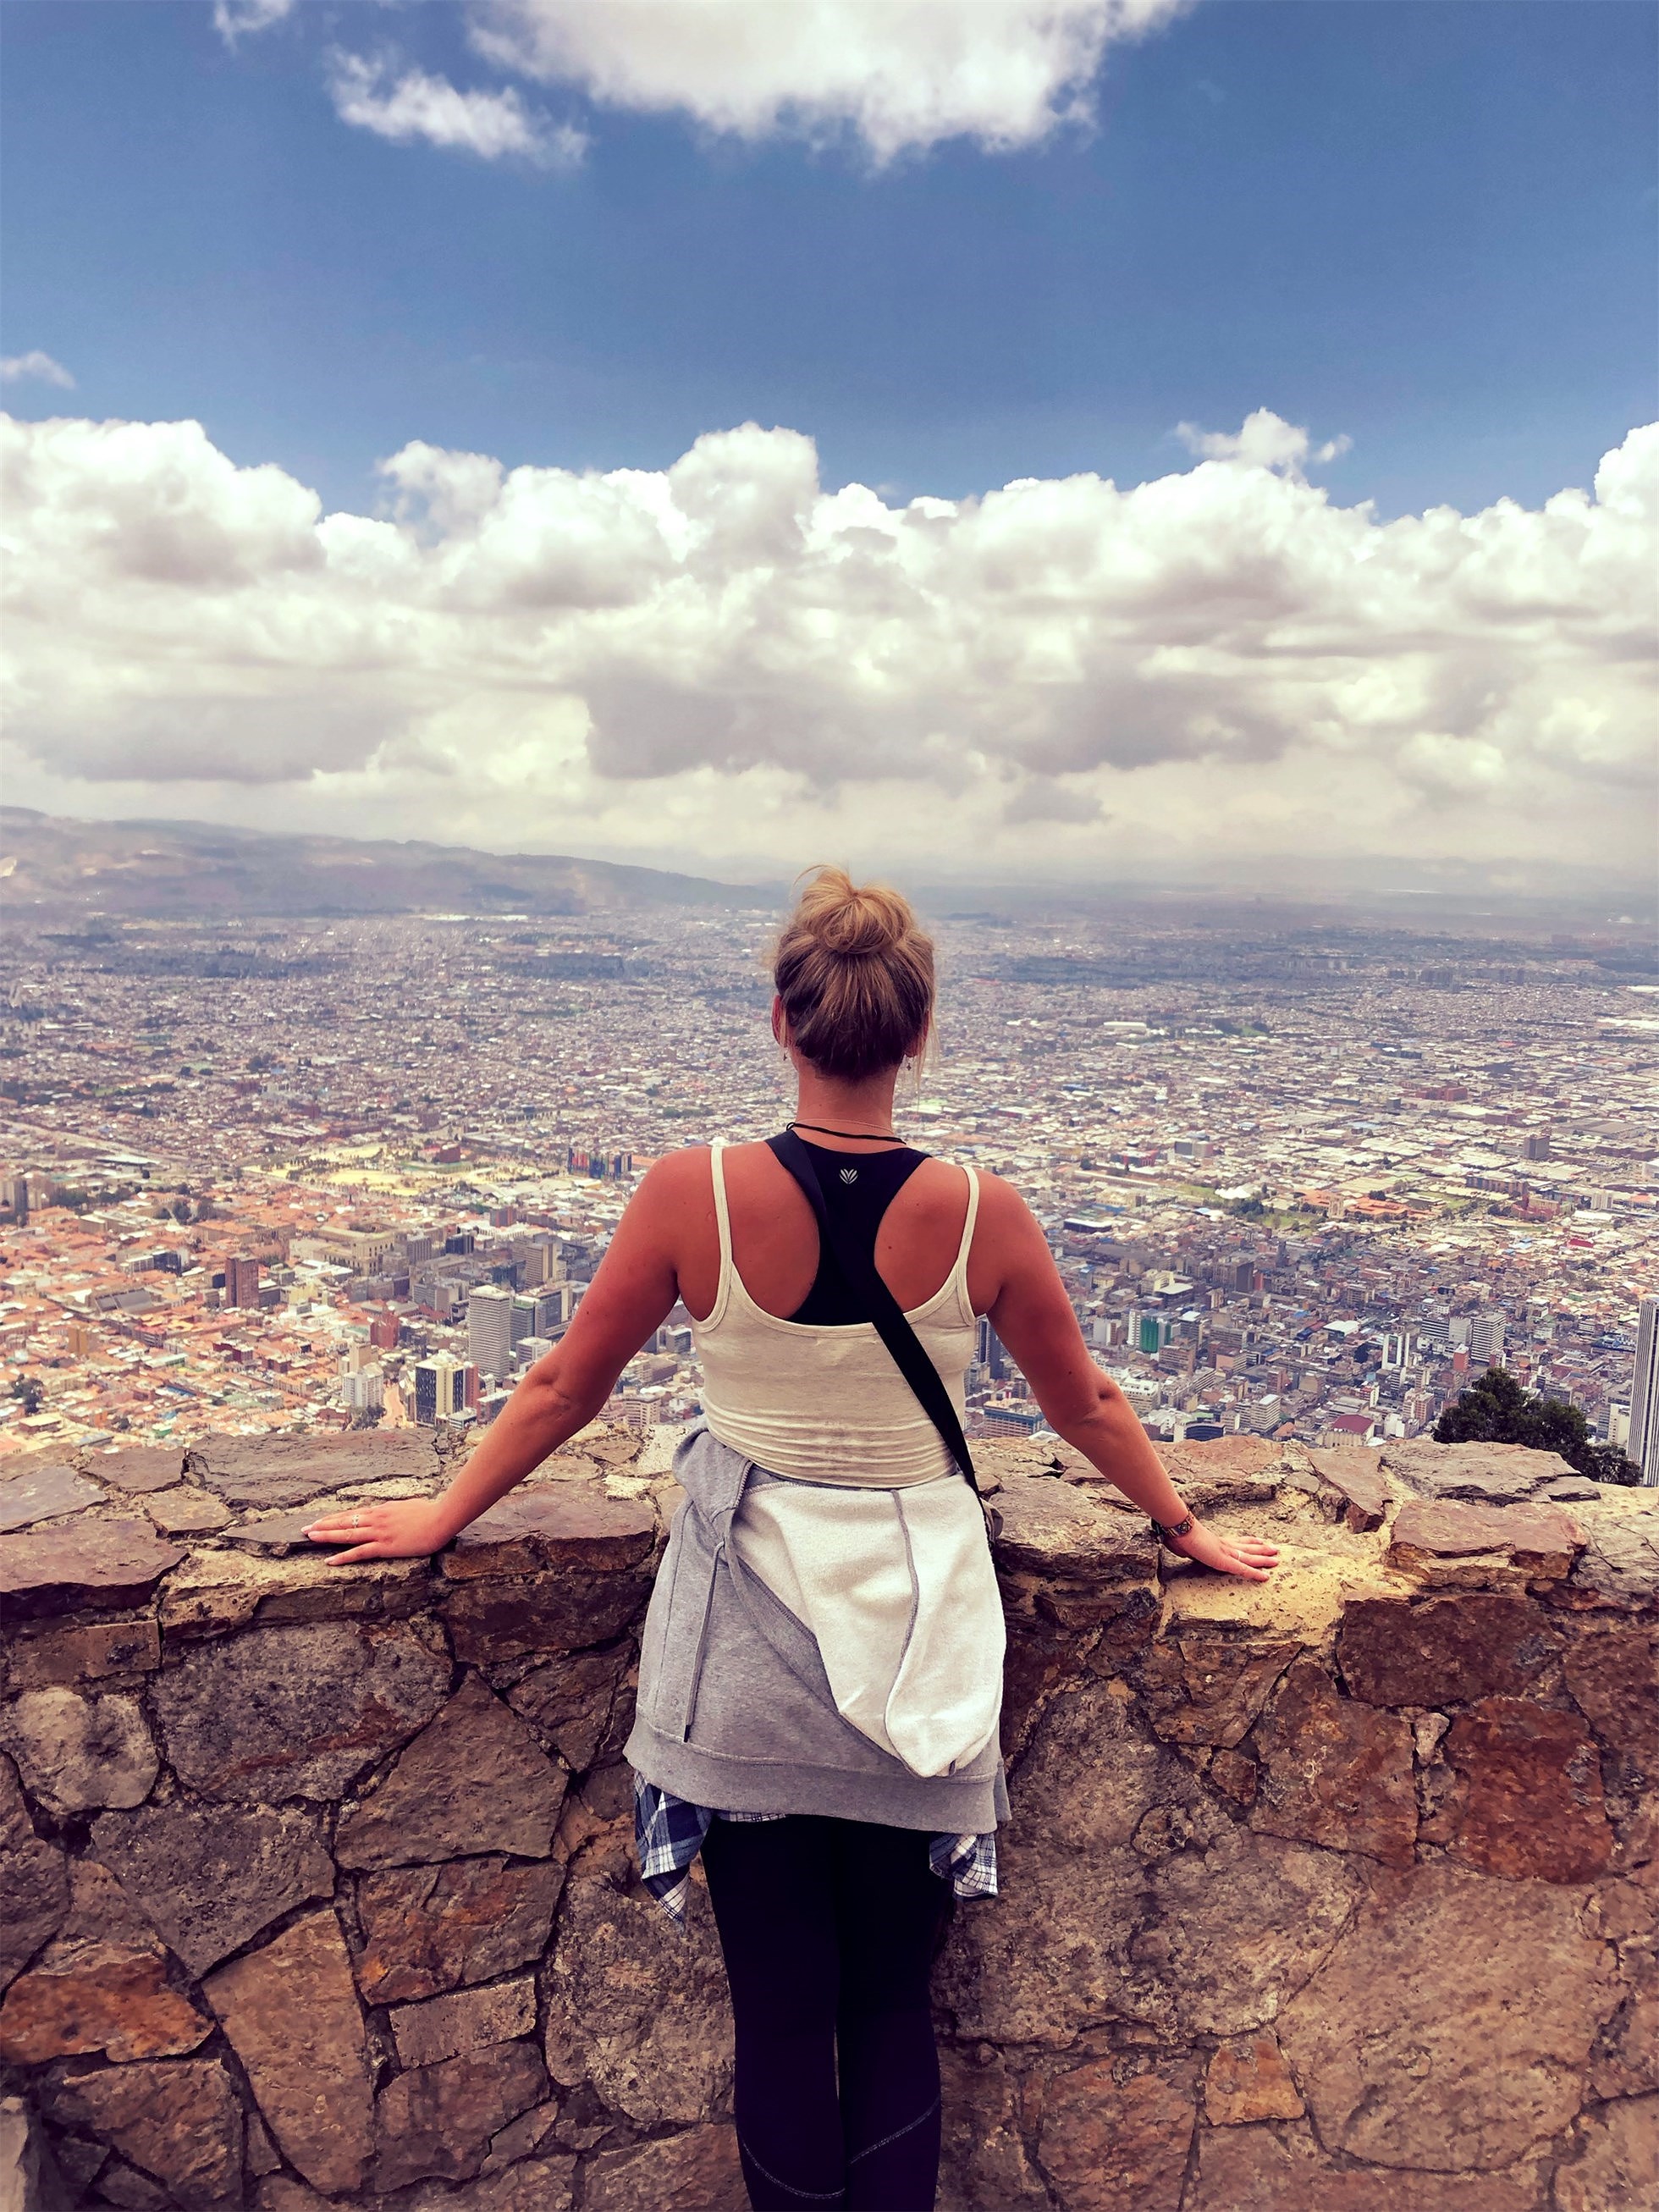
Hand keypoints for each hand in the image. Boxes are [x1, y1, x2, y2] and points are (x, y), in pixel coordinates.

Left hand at [304, 1499, 454, 1563]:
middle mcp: (376, 1519)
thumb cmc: (430, 1512)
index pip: (352, 1513)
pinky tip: (330, 1560)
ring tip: (310, 1538)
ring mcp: (379, 1532)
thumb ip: (394, 1510)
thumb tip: (388, 1512)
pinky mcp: (385, 1545)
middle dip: (323, 1525)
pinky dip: (343, 1556)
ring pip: (347, 1533)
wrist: (441, 1518)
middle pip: (344, 1521)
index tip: (320, 1520)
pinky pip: (359, 1551)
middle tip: (305, 1529)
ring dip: (327, 1536)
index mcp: (381, 1510)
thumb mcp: (407, 1506)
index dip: (334, 1517)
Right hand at [1163, 1521, 1278, 1581]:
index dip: (1249, 1540)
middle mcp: (1224, 1545)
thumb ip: (1187, 1548)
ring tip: (1277, 1559)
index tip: (1259, 1540)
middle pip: (1247, 1546)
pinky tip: (1265, 1577)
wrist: (1180, 1529)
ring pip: (1250, 1556)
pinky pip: (1244, 1569)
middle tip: (1275, 1549)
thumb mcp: (1183, 1544)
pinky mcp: (1225, 1562)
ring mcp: (1226, 1552)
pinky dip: (1255, 1573)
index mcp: (1216, 1541)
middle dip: (1262, 1548)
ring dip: (1264, 1558)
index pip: (1237, 1540)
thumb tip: (1181, 1549)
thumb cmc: (1178, 1535)